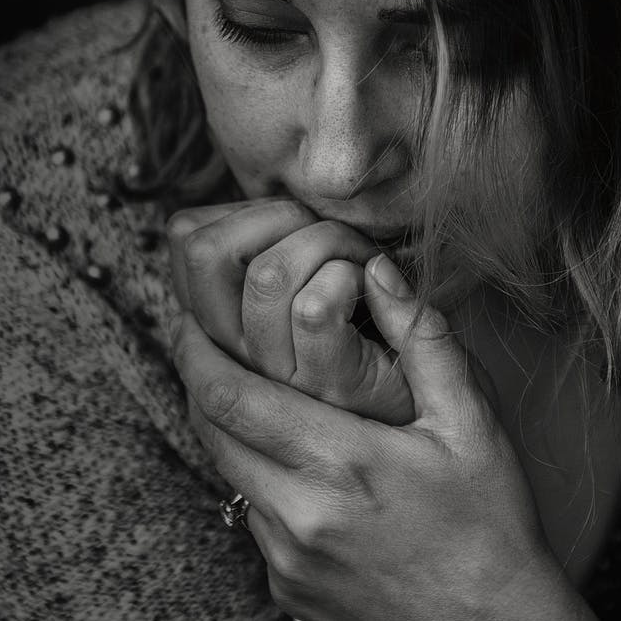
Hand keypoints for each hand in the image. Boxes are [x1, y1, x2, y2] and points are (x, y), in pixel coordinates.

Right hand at [166, 199, 414, 424]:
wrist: (435, 414)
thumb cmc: (375, 338)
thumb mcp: (299, 294)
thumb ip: (269, 253)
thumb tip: (242, 206)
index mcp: (221, 325)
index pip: (185, 238)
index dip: (240, 207)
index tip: (294, 223)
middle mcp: (237, 354)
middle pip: (202, 249)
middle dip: (275, 213)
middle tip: (326, 230)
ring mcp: (279, 376)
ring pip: (267, 273)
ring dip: (327, 240)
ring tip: (359, 258)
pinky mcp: (329, 386)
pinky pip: (316, 308)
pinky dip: (354, 276)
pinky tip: (376, 286)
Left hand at [168, 252, 560, 620]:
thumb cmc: (493, 526)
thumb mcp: (474, 425)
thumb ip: (424, 340)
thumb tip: (378, 270)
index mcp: (341, 463)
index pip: (230, 395)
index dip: (198, 349)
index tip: (192, 315)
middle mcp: (297, 515)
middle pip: (210, 431)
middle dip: (198, 378)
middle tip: (201, 336)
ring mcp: (284, 560)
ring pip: (227, 474)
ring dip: (228, 430)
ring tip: (249, 390)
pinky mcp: (285, 590)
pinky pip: (253, 517)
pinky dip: (261, 480)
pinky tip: (300, 463)